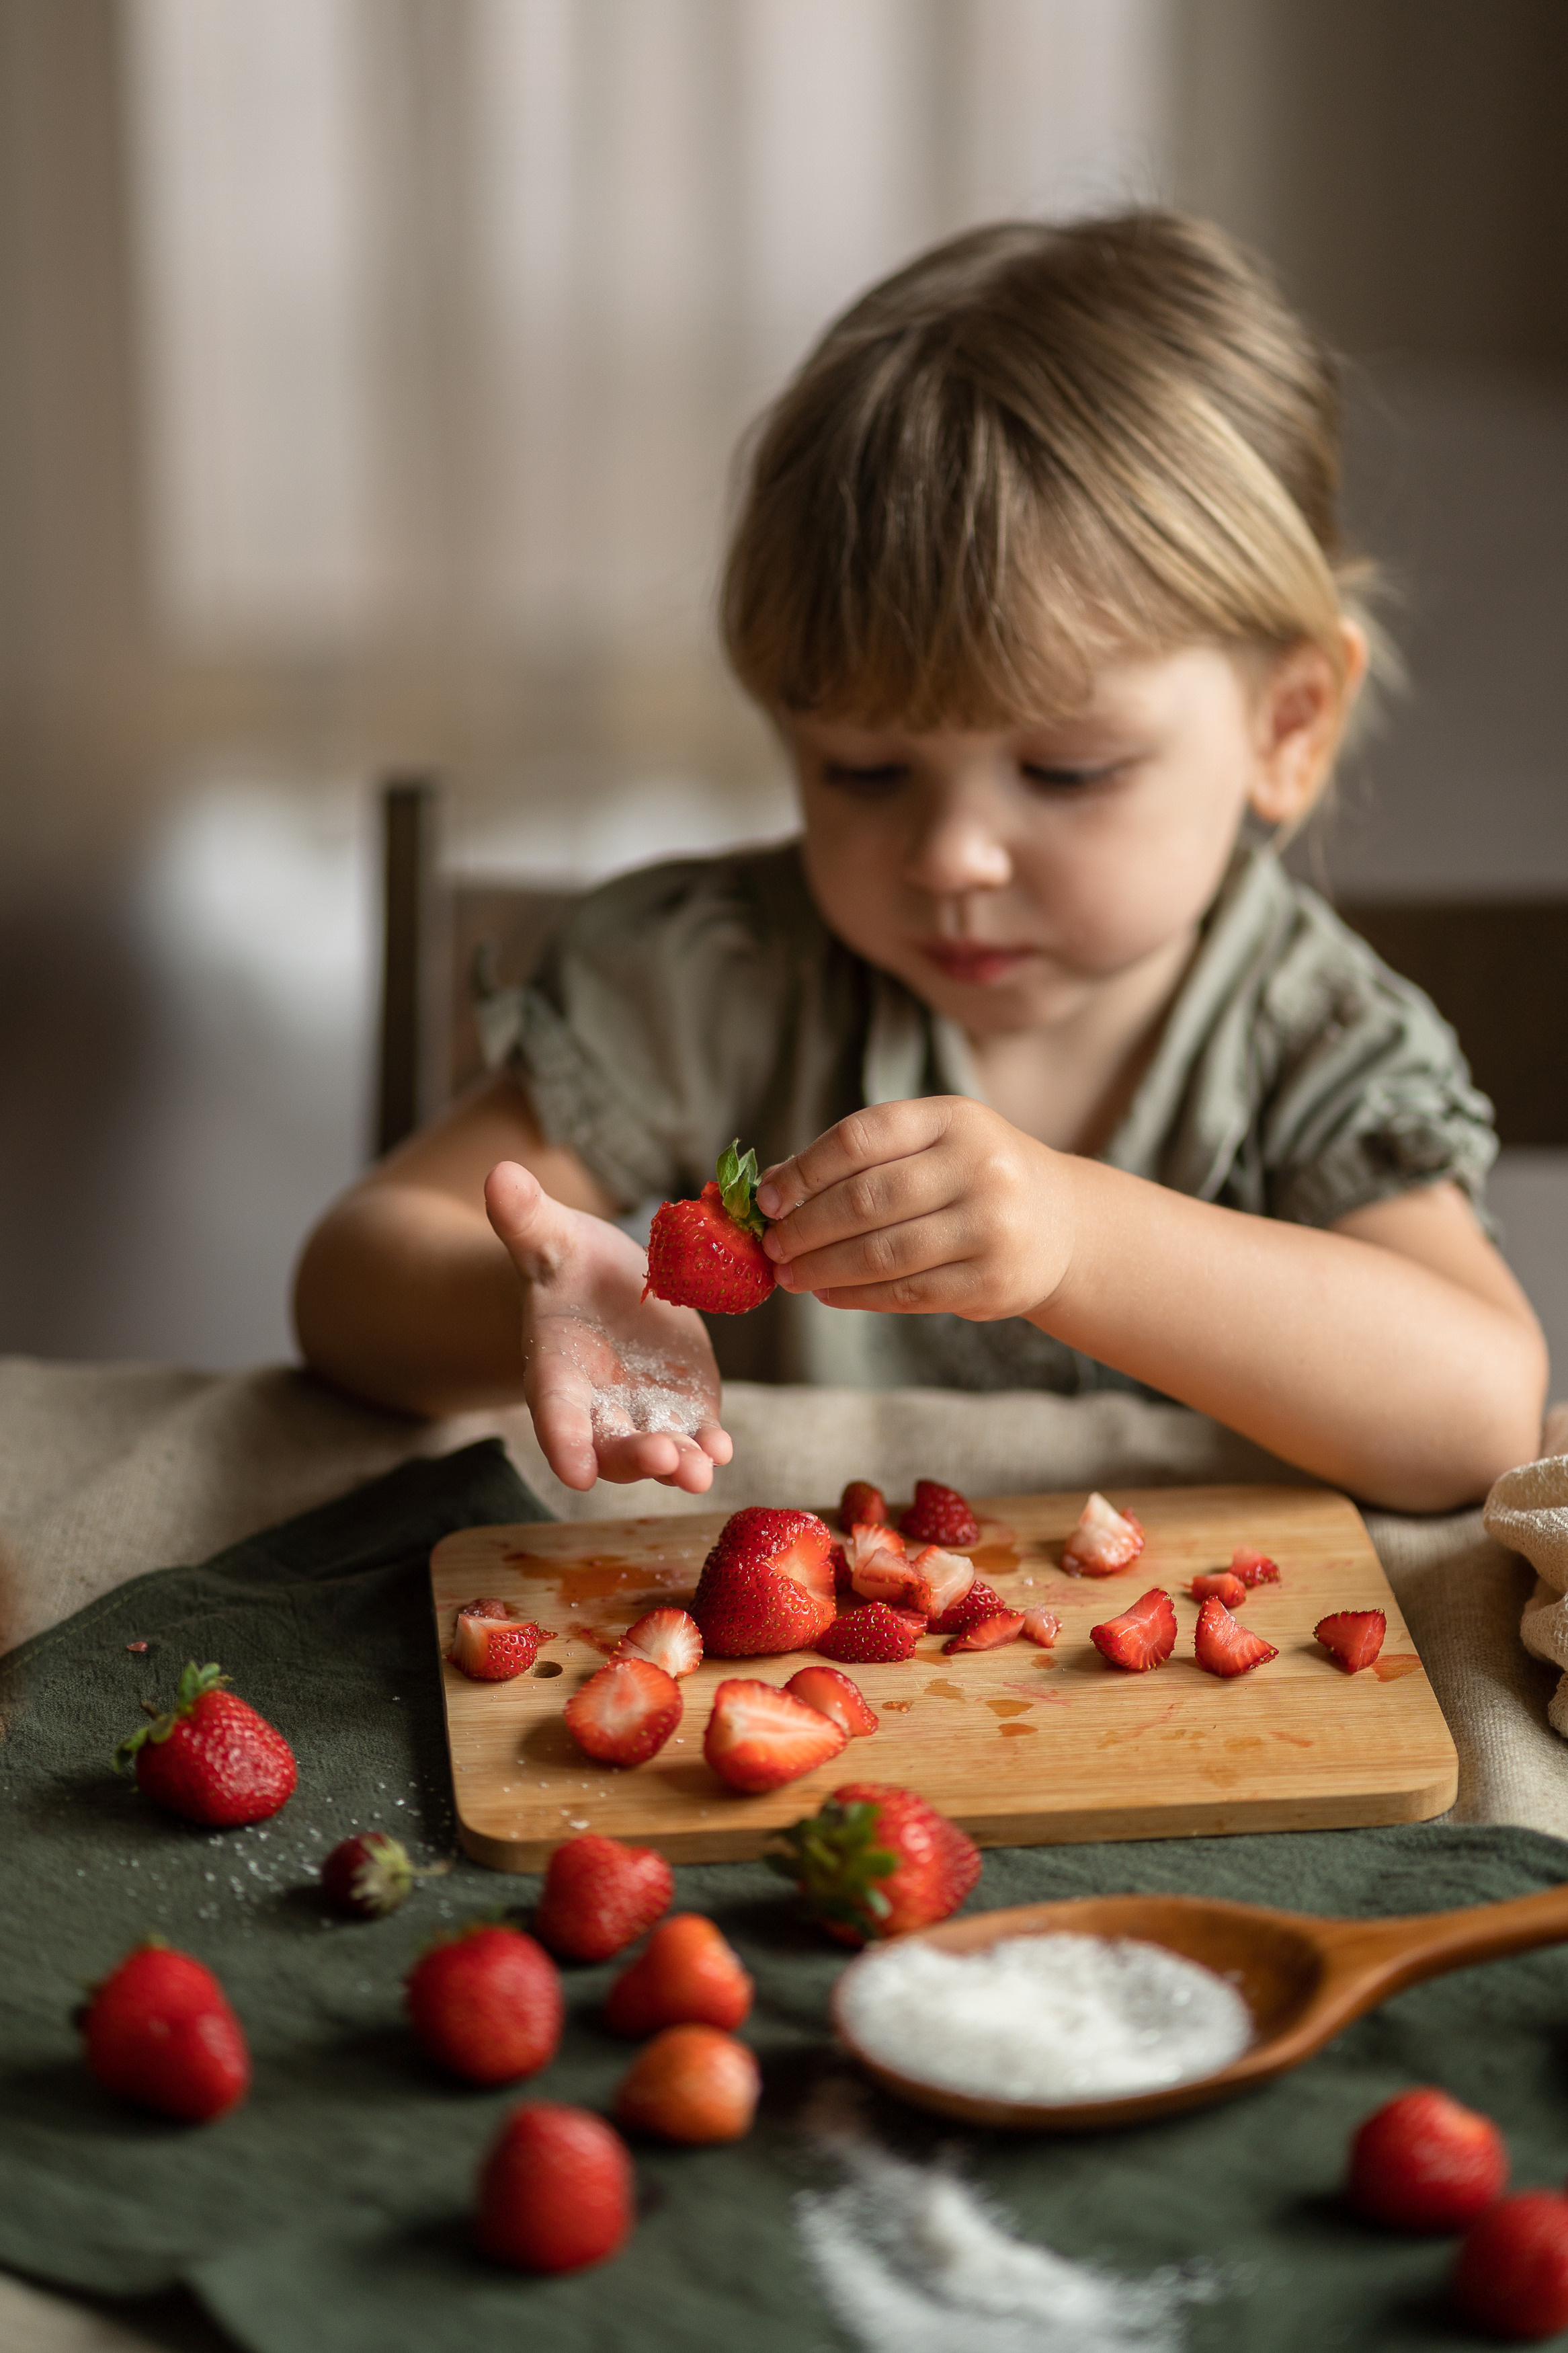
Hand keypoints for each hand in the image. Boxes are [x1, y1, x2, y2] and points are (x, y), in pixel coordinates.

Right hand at [485, 1163, 731, 1494]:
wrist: (610, 1286)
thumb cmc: (570, 1266)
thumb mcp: (551, 1239)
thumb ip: (527, 1220)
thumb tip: (499, 1175)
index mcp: (555, 1371)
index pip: (555, 1413)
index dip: (563, 1441)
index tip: (574, 1471)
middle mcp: (596, 1406)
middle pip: (609, 1445)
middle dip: (633, 1457)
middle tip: (660, 1458)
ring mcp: (643, 1413)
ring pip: (657, 1451)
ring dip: (678, 1464)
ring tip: (701, 1468)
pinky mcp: (684, 1408)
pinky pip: (694, 1436)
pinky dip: (708, 1447)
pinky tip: (722, 1449)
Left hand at [755, 1098, 1072, 1320]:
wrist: (1062, 1224)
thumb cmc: (973, 1177)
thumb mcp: (931, 1144)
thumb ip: (860, 1158)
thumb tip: (772, 1185)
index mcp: (954, 1119)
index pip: (860, 1138)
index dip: (804, 1170)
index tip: (768, 1199)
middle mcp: (979, 1168)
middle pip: (865, 1199)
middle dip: (806, 1227)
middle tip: (772, 1245)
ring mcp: (990, 1227)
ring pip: (881, 1253)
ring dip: (822, 1268)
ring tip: (789, 1274)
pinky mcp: (991, 1281)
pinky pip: (905, 1293)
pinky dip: (855, 1296)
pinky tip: (828, 1292)